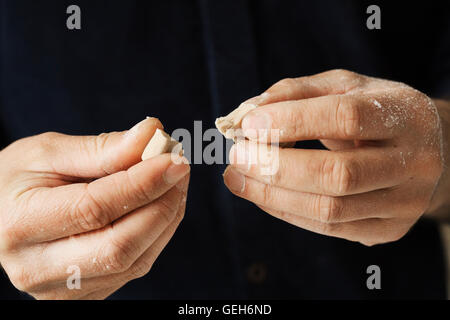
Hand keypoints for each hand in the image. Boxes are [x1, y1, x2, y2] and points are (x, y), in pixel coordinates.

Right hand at [0, 118, 189, 298]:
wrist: (2, 216)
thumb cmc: (19, 179)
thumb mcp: (48, 152)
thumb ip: (101, 148)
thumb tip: (152, 134)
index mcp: (21, 225)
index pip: (95, 208)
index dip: (142, 183)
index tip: (174, 158)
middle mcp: (37, 268)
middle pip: (119, 246)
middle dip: (162, 203)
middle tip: (180, 167)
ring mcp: (62, 289)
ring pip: (134, 260)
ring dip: (167, 217)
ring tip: (175, 181)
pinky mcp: (85, 294)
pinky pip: (135, 267)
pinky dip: (158, 233)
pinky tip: (162, 205)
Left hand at [223, 69, 443, 245]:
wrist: (428, 150)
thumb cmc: (375, 112)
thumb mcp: (345, 87)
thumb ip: (297, 92)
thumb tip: (247, 113)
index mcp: (405, 115)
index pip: (346, 118)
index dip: (292, 121)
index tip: (248, 125)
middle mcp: (414, 163)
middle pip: (337, 174)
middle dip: (275, 167)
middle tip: (236, 156)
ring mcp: (404, 203)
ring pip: (330, 209)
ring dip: (272, 196)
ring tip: (236, 178)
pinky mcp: (389, 229)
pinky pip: (330, 229)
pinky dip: (287, 212)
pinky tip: (262, 195)